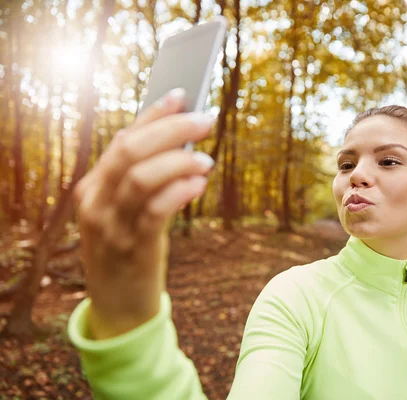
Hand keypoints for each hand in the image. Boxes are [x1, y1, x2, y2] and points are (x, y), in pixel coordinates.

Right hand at [73, 88, 214, 338]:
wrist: (118, 304)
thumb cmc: (130, 248)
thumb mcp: (126, 209)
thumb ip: (143, 177)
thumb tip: (181, 139)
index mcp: (95, 185)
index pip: (124, 137)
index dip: (154, 114)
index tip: (183, 95)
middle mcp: (97, 200)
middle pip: (131, 149)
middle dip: (172, 129)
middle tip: (206, 120)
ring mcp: (111, 225)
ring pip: (141, 176)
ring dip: (179, 160)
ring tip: (206, 160)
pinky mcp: (133, 247)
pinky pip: (156, 211)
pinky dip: (179, 191)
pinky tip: (199, 184)